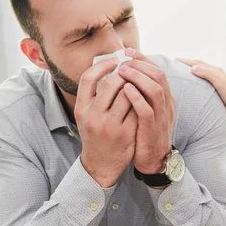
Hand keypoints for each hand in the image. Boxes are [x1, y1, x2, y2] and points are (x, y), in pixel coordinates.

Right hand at [75, 58, 137, 186]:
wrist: (100, 164)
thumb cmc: (95, 134)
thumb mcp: (86, 115)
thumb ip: (93, 95)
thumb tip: (106, 66)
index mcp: (81, 109)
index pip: (88, 78)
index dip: (102, 66)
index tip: (114, 61)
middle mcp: (93, 116)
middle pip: (110, 84)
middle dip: (124, 74)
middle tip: (131, 71)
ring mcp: (110, 125)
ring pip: (127, 94)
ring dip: (134, 85)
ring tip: (138, 81)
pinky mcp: (125, 133)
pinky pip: (137, 109)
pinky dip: (141, 100)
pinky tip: (143, 97)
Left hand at [120, 49, 174, 173]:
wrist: (153, 160)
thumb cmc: (144, 132)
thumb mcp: (146, 110)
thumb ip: (141, 93)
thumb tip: (126, 73)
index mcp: (165, 98)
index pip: (158, 71)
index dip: (143, 59)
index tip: (128, 51)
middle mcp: (166, 104)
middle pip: (159, 76)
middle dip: (141, 64)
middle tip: (124, 59)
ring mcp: (161, 116)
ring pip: (155, 89)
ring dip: (138, 77)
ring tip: (122, 70)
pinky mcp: (152, 129)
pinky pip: (147, 110)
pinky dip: (137, 97)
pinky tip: (125, 89)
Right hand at [175, 57, 225, 124]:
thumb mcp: (219, 83)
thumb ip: (207, 73)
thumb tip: (193, 68)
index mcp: (216, 71)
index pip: (198, 63)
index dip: (186, 61)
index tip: (175, 59)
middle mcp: (216, 74)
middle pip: (199, 66)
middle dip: (187, 63)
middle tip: (175, 63)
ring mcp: (216, 81)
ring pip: (200, 72)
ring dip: (190, 70)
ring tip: (180, 72)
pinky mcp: (216, 89)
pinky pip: (202, 80)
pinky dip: (195, 79)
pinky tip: (191, 84)